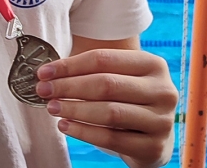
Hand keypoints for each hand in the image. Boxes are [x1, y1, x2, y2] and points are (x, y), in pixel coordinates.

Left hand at [36, 49, 177, 167]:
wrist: (153, 136)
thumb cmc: (127, 99)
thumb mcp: (116, 77)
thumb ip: (88, 71)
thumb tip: (48, 73)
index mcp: (152, 64)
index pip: (103, 59)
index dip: (70, 65)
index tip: (44, 72)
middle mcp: (162, 90)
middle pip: (106, 84)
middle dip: (69, 87)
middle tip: (44, 90)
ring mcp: (162, 120)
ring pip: (109, 112)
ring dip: (74, 110)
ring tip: (52, 108)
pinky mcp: (154, 147)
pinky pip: (112, 138)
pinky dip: (84, 132)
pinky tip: (66, 126)